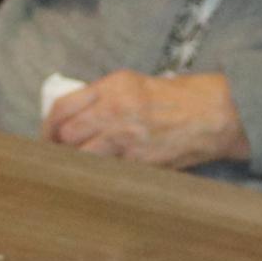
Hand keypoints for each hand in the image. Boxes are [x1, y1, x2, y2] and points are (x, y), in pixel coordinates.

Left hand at [45, 70, 244, 170]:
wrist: (215, 114)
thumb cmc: (176, 99)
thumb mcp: (135, 85)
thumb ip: (103, 98)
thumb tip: (73, 118)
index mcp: (113, 87)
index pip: (63, 108)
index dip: (48, 127)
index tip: (47, 137)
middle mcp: (116, 110)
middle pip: (67, 136)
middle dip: (60, 148)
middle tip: (61, 156)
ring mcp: (127, 138)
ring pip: (83, 157)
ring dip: (78, 163)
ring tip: (80, 167)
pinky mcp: (140, 161)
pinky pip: (107, 171)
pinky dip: (101, 175)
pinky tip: (104, 175)